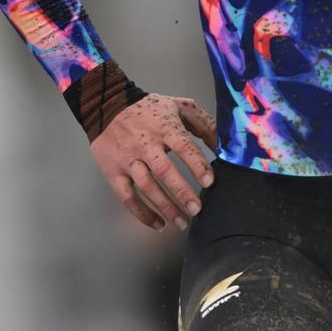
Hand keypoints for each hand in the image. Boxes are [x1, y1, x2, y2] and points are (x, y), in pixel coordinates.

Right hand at [91, 93, 216, 230]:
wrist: (106, 106)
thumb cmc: (148, 110)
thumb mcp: (179, 106)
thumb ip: (204, 124)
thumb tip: (224, 145)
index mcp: (163, 127)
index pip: (182, 146)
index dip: (196, 164)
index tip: (209, 181)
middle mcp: (144, 144)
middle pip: (163, 170)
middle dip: (181, 191)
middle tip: (197, 209)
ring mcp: (127, 159)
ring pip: (146, 186)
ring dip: (165, 207)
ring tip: (183, 222)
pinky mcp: (113, 172)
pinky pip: (127, 197)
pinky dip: (142, 213)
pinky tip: (158, 224)